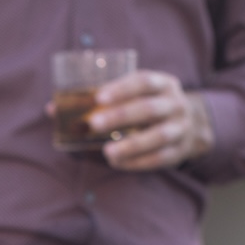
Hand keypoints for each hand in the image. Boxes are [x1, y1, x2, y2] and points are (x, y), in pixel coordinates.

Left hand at [74, 70, 214, 170]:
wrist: (192, 124)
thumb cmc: (148, 106)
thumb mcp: (134, 94)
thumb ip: (100, 100)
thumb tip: (52, 109)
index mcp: (163, 84)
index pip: (144, 81)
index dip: (122, 88)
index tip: (99, 96)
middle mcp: (175, 104)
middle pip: (149, 108)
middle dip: (120, 116)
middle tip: (93, 124)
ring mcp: (180, 128)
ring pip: (158, 136)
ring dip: (132, 145)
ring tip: (107, 153)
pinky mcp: (179, 151)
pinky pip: (160, 158)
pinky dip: (138, 162)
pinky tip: (118, 163)